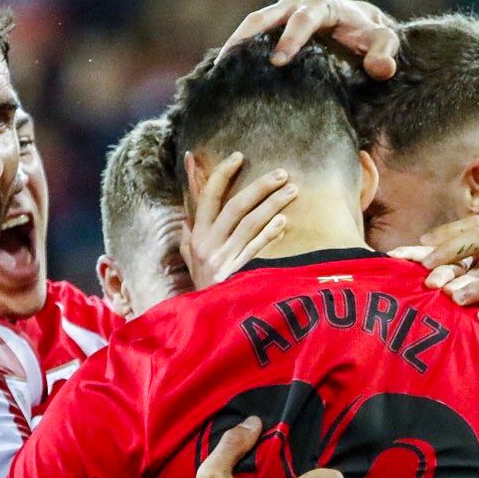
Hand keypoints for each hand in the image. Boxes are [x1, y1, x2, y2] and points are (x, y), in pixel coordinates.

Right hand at [184, 151, 292, 289]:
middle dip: (259, 187)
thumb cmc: (206, 285)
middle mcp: (211, 245)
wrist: (211, 321)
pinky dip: (270, 235)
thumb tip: (187, 213)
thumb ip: (190, 234)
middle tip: (282, 173)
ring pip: (250, 225)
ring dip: (272, 205)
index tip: (239, 156)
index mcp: (198, 237)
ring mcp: (227, 260)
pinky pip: (257, 250)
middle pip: (235, 207)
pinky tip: (284, 223)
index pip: (207, 196)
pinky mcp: (242, 274)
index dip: (221, 173)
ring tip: (292, 190)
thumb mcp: (191, 259)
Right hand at [222, 0, 399, 77]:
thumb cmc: (372, 36)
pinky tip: (224, 75)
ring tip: (219, 70)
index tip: (279, 61)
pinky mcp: (273, 32)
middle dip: (248, 37)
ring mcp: (281, 18)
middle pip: (266, 16)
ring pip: (253, 25)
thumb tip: (381, 70)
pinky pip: (252, 38)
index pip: (304, 18)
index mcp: (324, 7)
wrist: (362, 29)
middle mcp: (297, 7)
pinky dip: (239, 52)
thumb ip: (385, 54)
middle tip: (231, 63)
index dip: (290, 37)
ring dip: (235, 44)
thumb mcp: (385, 42)